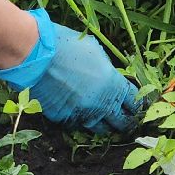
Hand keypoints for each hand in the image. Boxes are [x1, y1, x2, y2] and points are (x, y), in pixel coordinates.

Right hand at [0, 10, 140, 133]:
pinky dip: (78, 118)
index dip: (137, 105)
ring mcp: (81, 114)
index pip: (134, 102)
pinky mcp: (63, 118)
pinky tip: (78, 112)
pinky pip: (75, 122)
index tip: (137, 108)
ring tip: (105, 123)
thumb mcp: (96, 53)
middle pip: (121, 122)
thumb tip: (111, 80)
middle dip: (125, 122)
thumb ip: (107, 71)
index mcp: (113, 84)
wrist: (36, 55)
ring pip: (98, 128)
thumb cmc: (67, 46)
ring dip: (103, 125)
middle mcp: (100, 103)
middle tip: (126, 121)